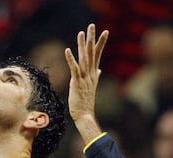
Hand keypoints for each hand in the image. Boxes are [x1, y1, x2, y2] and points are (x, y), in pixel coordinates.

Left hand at [65, 24, 108, 143]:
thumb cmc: (85, 103)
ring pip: (84, 58)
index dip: (100, 43)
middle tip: (92, 26)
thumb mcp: (91, 87)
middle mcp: (90, 74)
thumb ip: (95, 77)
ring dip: (82, 45)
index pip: (97, 55)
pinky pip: (74, 69)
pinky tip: (67, 50)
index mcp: (93, 74)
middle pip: (92, 53)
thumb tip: (99, 70)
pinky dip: (71, 59)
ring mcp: (84, 78)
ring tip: (81, 33)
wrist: (85, 115)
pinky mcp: (77, 83)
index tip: (104, 32)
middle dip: (92, 39)